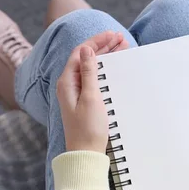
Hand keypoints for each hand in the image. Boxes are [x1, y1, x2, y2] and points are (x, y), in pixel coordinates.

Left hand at [57, 31, 128, 153]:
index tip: (112, 35)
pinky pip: (93, 79)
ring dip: (104, 57)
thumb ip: (88, 72)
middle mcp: (69, 85)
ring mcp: (76, 93)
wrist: (86, 154)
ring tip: (121, 47)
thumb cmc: (88, 129)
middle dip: (102, 46)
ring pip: (90, 67)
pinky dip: (104, 70)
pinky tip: (113, 67)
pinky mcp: (83, 101)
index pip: (81, 52)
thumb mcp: (91, 98)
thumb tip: (87, 50)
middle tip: (120, 38)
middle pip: (85, 58)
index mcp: (67, 82)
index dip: (97, 41)